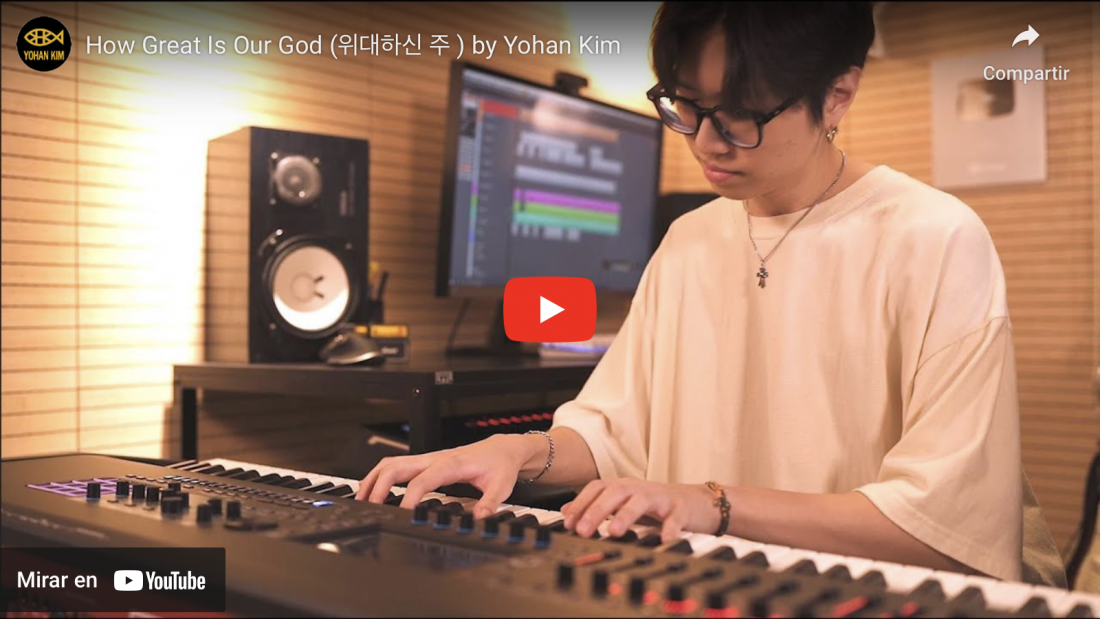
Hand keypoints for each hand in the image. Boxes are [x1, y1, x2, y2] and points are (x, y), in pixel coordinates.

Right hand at [354, 434, 532, 518]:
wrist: (502, 449)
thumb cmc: (500, 465)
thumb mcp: (502, 486)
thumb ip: (490, 503)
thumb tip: (478, 519)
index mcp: (451, 464)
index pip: (423, 480)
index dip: (410, 497)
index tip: (401, 513)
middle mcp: (435, 458)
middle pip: (397, 466)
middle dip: (379, 485)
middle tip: (369, 507)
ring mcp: (428, 459)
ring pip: (392, 463)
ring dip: (375, 479)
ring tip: (363, 500)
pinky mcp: (426, 462)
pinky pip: (397, 465)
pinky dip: (381, 476)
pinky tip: (376, 491)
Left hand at [561, 478, 717, 543]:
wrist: (697, 502)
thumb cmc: (656, 505)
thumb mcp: (624, 503)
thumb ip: (597, 505)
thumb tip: (566, 512)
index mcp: (623, 487)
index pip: (597, 488)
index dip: (581, 503)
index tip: (568, 523)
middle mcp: (639, 489)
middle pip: (614, 492)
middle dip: (596, 510)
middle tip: (583, 530)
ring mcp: (660, 497)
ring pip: (640, 501)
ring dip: (625, 515)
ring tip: (614, 532)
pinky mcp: (681, 509)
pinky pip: (675, 518)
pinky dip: (669, 529)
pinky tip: (663, 541)